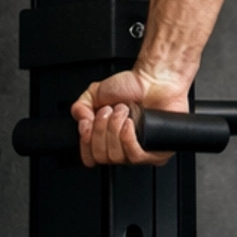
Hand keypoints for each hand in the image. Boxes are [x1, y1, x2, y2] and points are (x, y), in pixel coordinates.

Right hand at [72, 68, 188, 168]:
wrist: (154, 79)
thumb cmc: (132, 86)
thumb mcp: (95, 93)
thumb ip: (80, 107)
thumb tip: (81, 121)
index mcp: (106, 139)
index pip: (90, 158)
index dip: (86, 142)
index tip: (88, 124)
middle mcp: (121, 148)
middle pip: (101, 156)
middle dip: (101, 130)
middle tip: (109, 112)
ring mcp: (138, 151)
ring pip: (116, 156)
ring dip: (114, 129)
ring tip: (123, 113)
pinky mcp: (156, 152)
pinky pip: (136, 156)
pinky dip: (127, 138)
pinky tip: (129, 123)